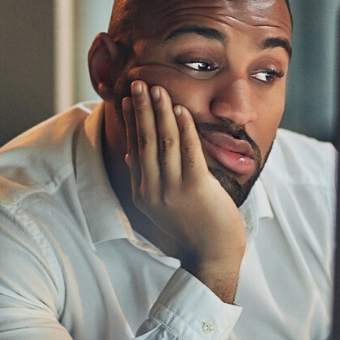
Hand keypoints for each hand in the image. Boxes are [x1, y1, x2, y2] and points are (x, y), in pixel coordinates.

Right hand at [123, 80, 245, 302]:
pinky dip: (183, 128)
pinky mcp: (194, 187)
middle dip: (140, 110)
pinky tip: (179, 110)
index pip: (133, 149)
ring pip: (163, 142)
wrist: (211, 256)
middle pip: (143, 141)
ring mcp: (172, 189)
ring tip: (157, 89)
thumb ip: (146, 182)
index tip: (127, 100)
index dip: (130, 122)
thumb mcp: (159, 207)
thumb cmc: (191, 230)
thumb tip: (131, 157)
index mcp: (142, 193)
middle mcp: (152, 189)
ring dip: (159, 112)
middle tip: (137, 84)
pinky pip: (187, 151)